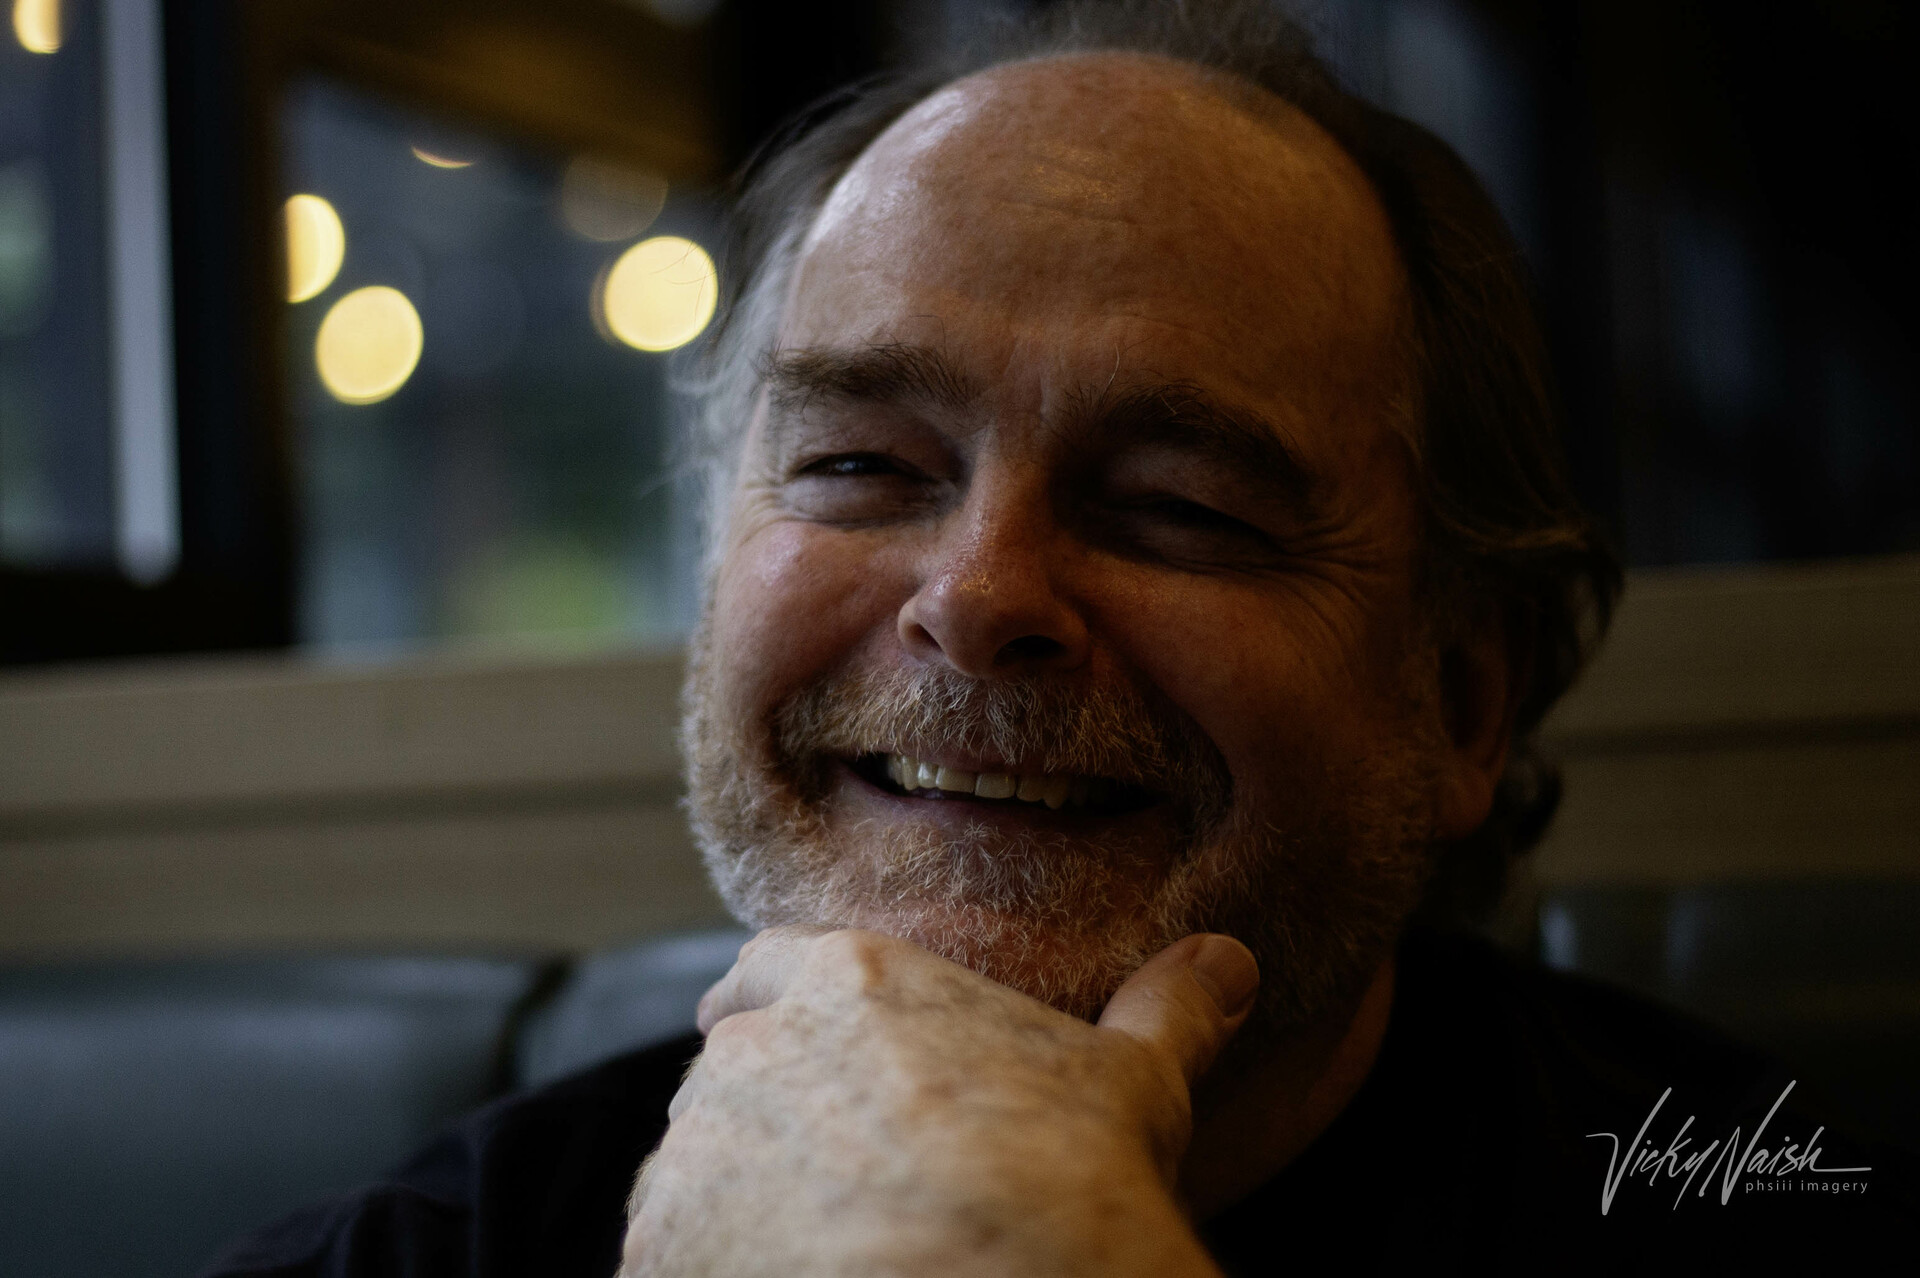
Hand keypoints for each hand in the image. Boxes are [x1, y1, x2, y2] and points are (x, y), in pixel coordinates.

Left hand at [618, 926, 1257, 1276]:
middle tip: (819, 1172)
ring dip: (728, 1195)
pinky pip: (665, 1252)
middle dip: (762, 1113)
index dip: (773, 1003)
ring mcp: (697, 1149)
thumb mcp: (1134, 1081)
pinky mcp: (660, 1247)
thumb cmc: (1076, 1178)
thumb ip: (1167, 1009)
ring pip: (692, 1164)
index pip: (770, 967)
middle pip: (730, 1070)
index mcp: (848, 981)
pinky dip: (706, 1265)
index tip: (778, 1034)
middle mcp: (753, 1047)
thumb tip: (1228, 960)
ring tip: (807, 1245)